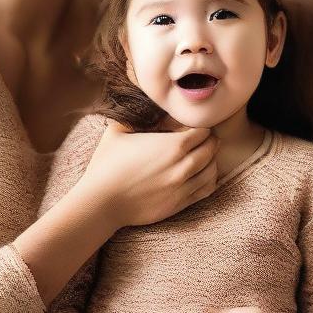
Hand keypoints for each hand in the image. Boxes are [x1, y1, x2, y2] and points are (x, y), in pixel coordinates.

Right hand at [79, 121, 218, 227]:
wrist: (101, 202)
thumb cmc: (107, 165)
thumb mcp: (119, 130)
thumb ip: (138, 118)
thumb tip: (153, 109)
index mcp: (172, 145)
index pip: (202, 132)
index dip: (201, 128)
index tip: (195, 128)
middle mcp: (182, 166)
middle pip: (211, 149)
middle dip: (210, 142)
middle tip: (206, 139)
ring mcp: (183, 186)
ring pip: (212, 170)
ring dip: (212, 160)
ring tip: (206, 156)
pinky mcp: (179, 204)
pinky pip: (206, 190)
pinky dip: (210, 180)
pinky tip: (204, 175)